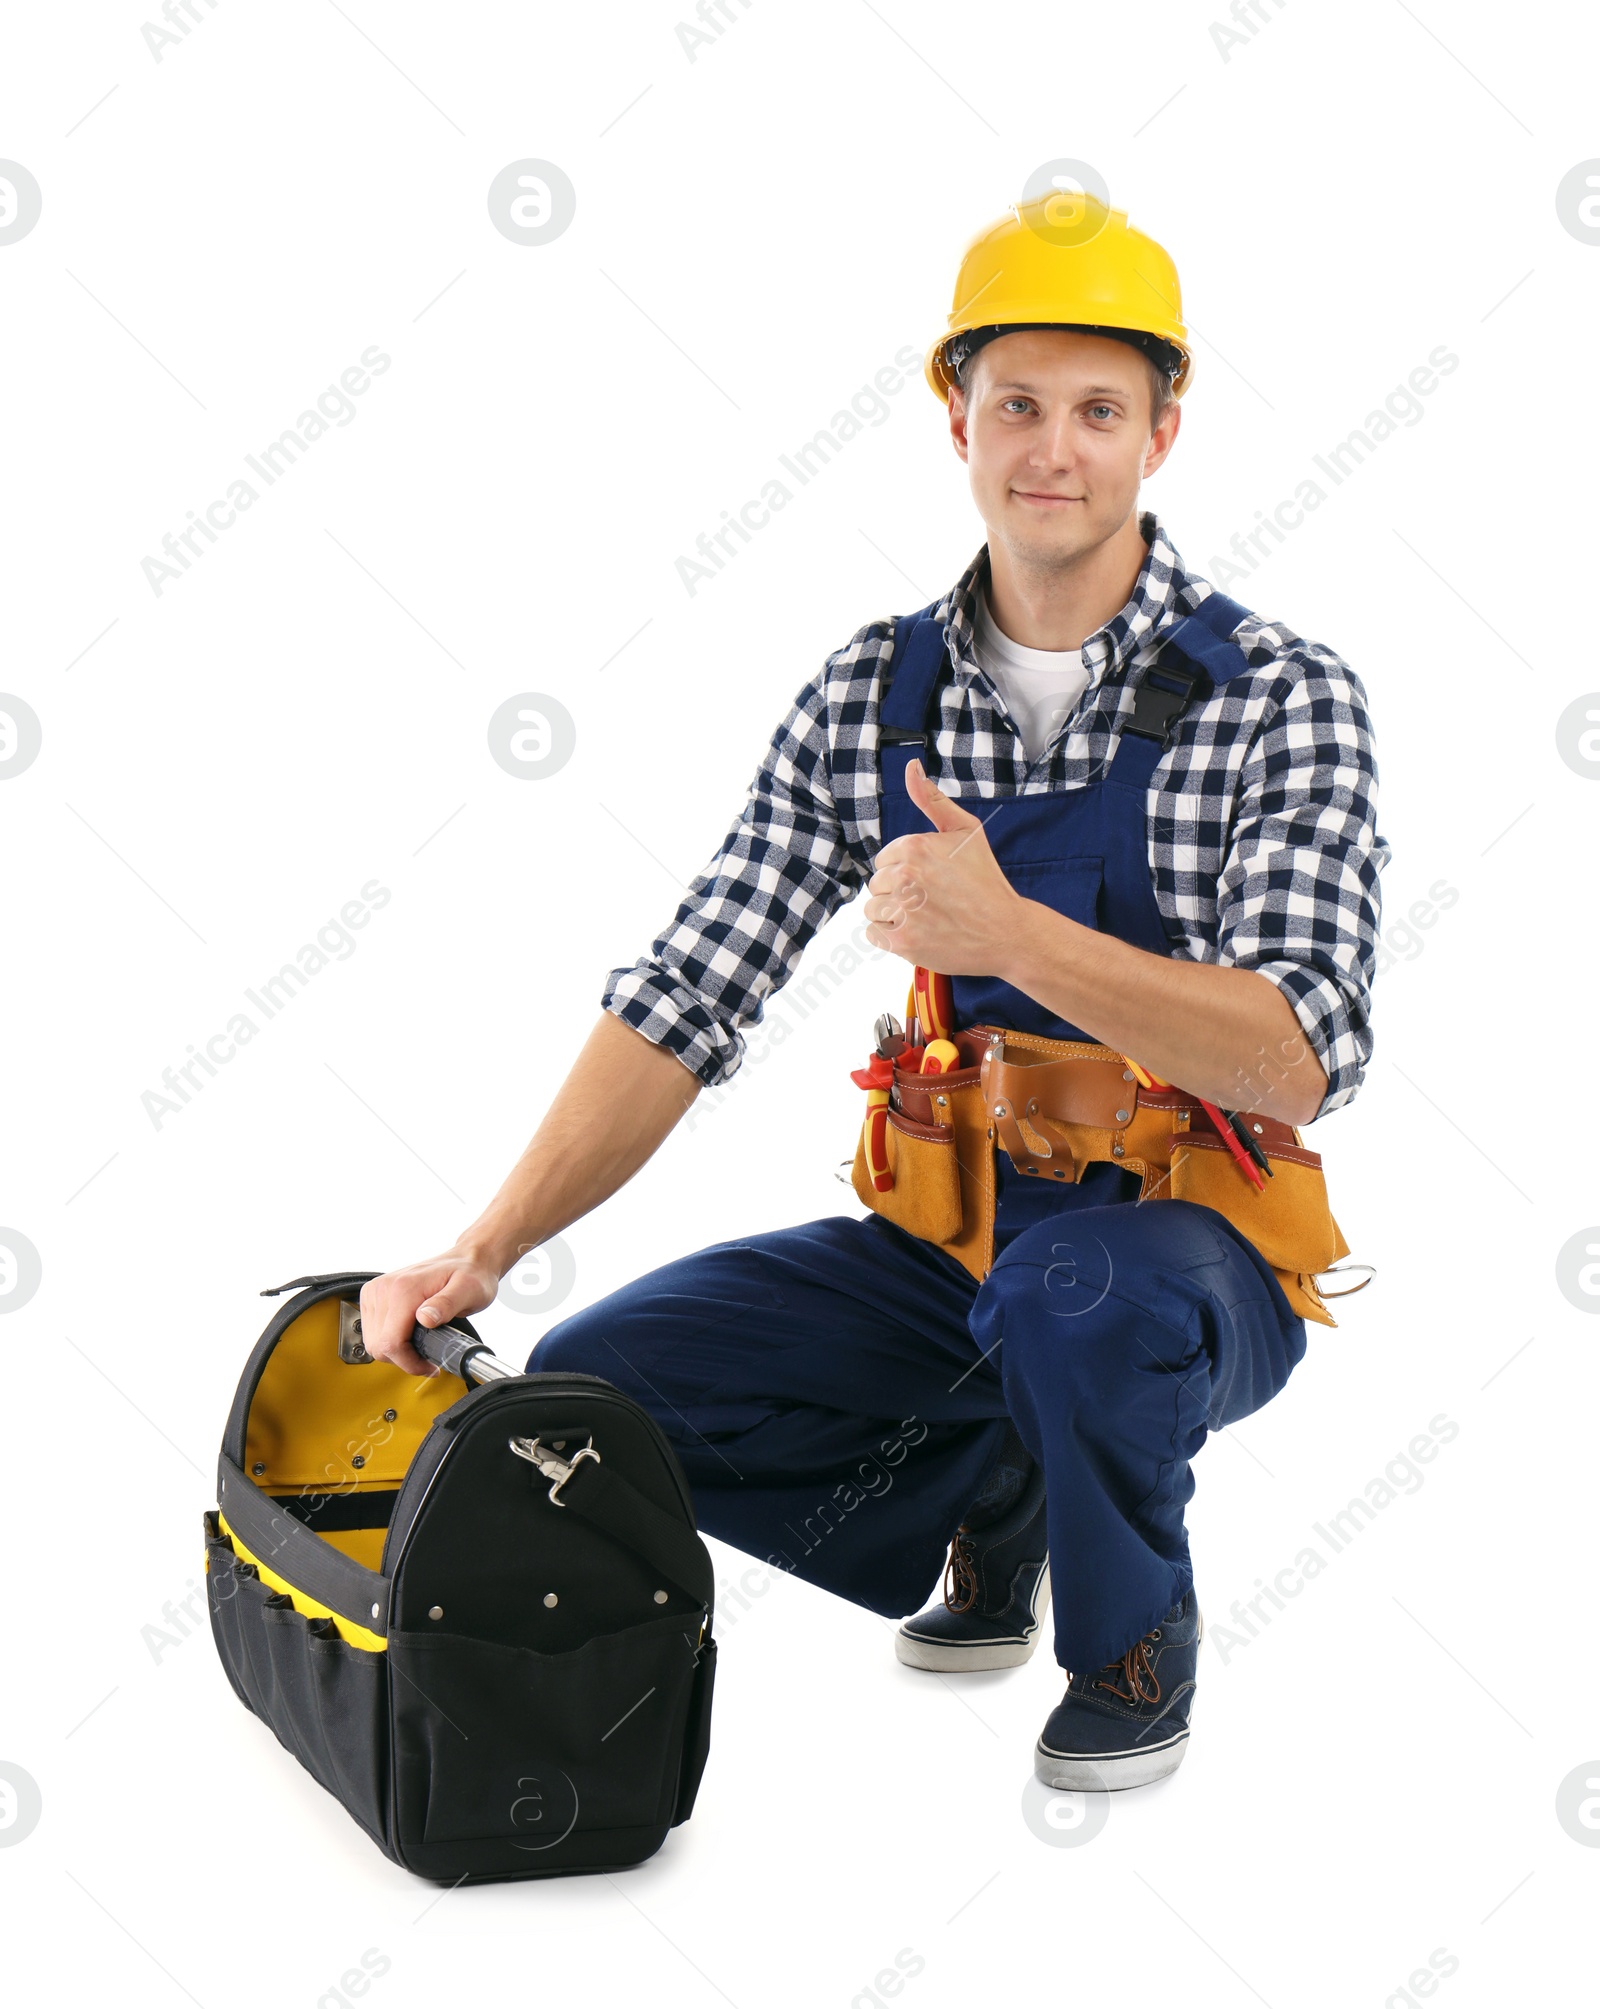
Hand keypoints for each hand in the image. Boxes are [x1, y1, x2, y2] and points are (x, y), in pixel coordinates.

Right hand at [359, 1251, 500, 1375]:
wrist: (465, 1259)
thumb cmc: (470, 1274)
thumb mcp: (469, 1290)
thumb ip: (446, 1304)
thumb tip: (425, 1318)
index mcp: (403, 1288)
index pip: (391, 1342)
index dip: (409, 1362)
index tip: (429, 1366)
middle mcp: (384, 1288)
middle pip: (378, 1345)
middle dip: (403, 1359)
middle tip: (428, 1357)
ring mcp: (376, 1291)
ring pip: (373, 1342)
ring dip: (395, 1351)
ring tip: (420, 1346)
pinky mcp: (374, 1295)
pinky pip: (373, 1331)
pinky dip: (389, 1340)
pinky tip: (409, 1336)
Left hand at [862, 759, 1026, 972]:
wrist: (1006, 931)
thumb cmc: (986, 881)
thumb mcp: (966, 830)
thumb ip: (932, 800)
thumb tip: (911, 767)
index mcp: (914, 847)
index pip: (884, 860)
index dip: (905, 870)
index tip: (930, 880)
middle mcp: (904, 877)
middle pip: (876, 885)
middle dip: (897, 893)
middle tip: (930, 901)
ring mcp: (903, 911)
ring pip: (873, 910)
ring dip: (892, 916)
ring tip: (924, 917)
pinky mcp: (902, 942)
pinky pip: (874, 935)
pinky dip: (890, 937)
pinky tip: (917, 932)